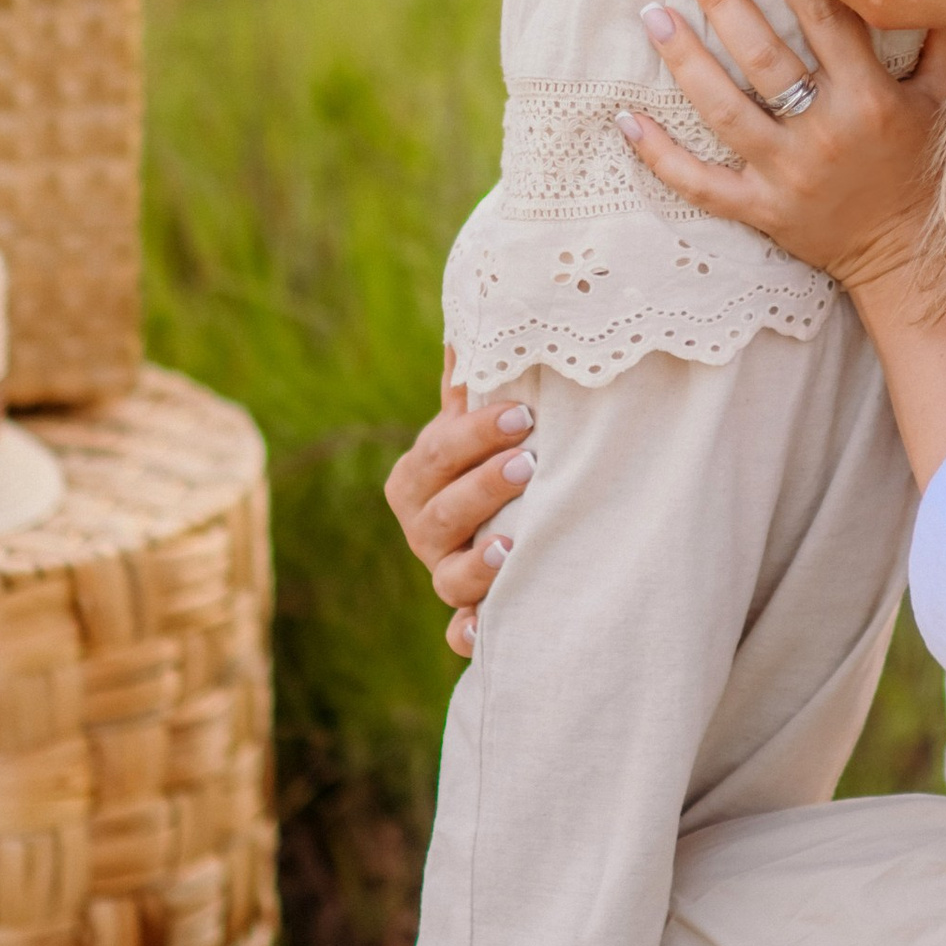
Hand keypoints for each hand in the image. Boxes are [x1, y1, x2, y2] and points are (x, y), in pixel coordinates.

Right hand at [384, 351, 539, 658]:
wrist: (498, 519)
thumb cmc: (489, 456)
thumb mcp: (477, 421)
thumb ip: (473, 381)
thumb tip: (480, 309)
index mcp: (417, 478)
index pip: (437, 453)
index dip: (475, 435)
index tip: (524, 415)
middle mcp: (422, 530)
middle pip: (439, 514)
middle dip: (483, 489)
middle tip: (529, 464)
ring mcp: (444, 574)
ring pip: (449, 578)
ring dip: (478, 565)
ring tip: (513, 548)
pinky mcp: (470, 616)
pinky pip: (462, 635)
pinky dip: (473, 634)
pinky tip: (490, 630)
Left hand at [625, 0, 945, 295]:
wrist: (913, 260)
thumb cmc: (927, 169)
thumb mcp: (944, 102)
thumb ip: (944, 38)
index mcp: (870, 99)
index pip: (827, 20)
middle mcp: (825, 134)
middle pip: (763, 57)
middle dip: (724, 0)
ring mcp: (787, 175)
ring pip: (724, 110)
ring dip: (685, 59)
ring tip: (652, 13)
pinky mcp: (762, 210)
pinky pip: (701, 184)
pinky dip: (659, 155)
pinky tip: (625, 119)